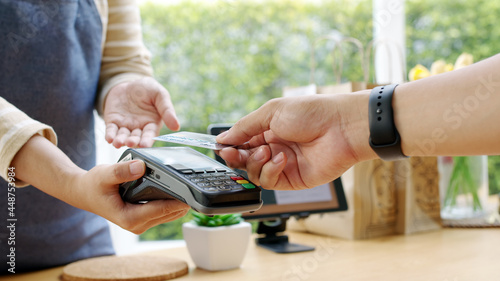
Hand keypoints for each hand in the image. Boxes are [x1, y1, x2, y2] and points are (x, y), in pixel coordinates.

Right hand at [71, 160, 189, 233]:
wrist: (84, 193)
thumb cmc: (93, 184)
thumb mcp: (105, 174)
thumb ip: (122, 171)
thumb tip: (141, 167)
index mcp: (128, 217)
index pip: (161, 209)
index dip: (178, 200)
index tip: (192, 191)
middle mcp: (137, 224)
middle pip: (169, 213)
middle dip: (183, 200)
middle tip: (196, 184)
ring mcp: (141, 223)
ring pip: (169, 215)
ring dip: (179, 202)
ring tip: (191, 185)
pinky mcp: (144, 219)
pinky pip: (164, 212)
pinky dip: (172, 202)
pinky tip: (180, 190)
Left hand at [103, 77, 179, 147]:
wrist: (129, 82)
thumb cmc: (148, 89)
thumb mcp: (160, 94)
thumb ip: (167, 110)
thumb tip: (176, 126)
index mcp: (152, 124)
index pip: (150, 135)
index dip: (147, 140)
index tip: (145, 145)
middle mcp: (139, 128)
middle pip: (136, 138)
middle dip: (133, 142)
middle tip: (130, 143)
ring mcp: (125, 126)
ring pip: (122, 136)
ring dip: (120, 141)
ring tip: (117, 143)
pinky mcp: (113, 122)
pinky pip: (111, 130)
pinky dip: (110, 135)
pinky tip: (109, 138)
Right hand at [216, 93, 376, 189]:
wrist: (341, 127)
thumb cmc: (311, 113)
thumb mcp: (271, 112)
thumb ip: (245, 127)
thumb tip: (222, 139)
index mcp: (268, 130)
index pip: (241, 143)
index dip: (230, 146)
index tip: (221, 146)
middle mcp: (273, 148)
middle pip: (244, 160)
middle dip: (236, 157)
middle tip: (233, 153)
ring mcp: (282, 165)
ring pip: (254, 173)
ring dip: (255, 163)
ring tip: (267, 151)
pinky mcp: (293, 179)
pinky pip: (270, 182)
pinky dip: (270, 171)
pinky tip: (281, 159)